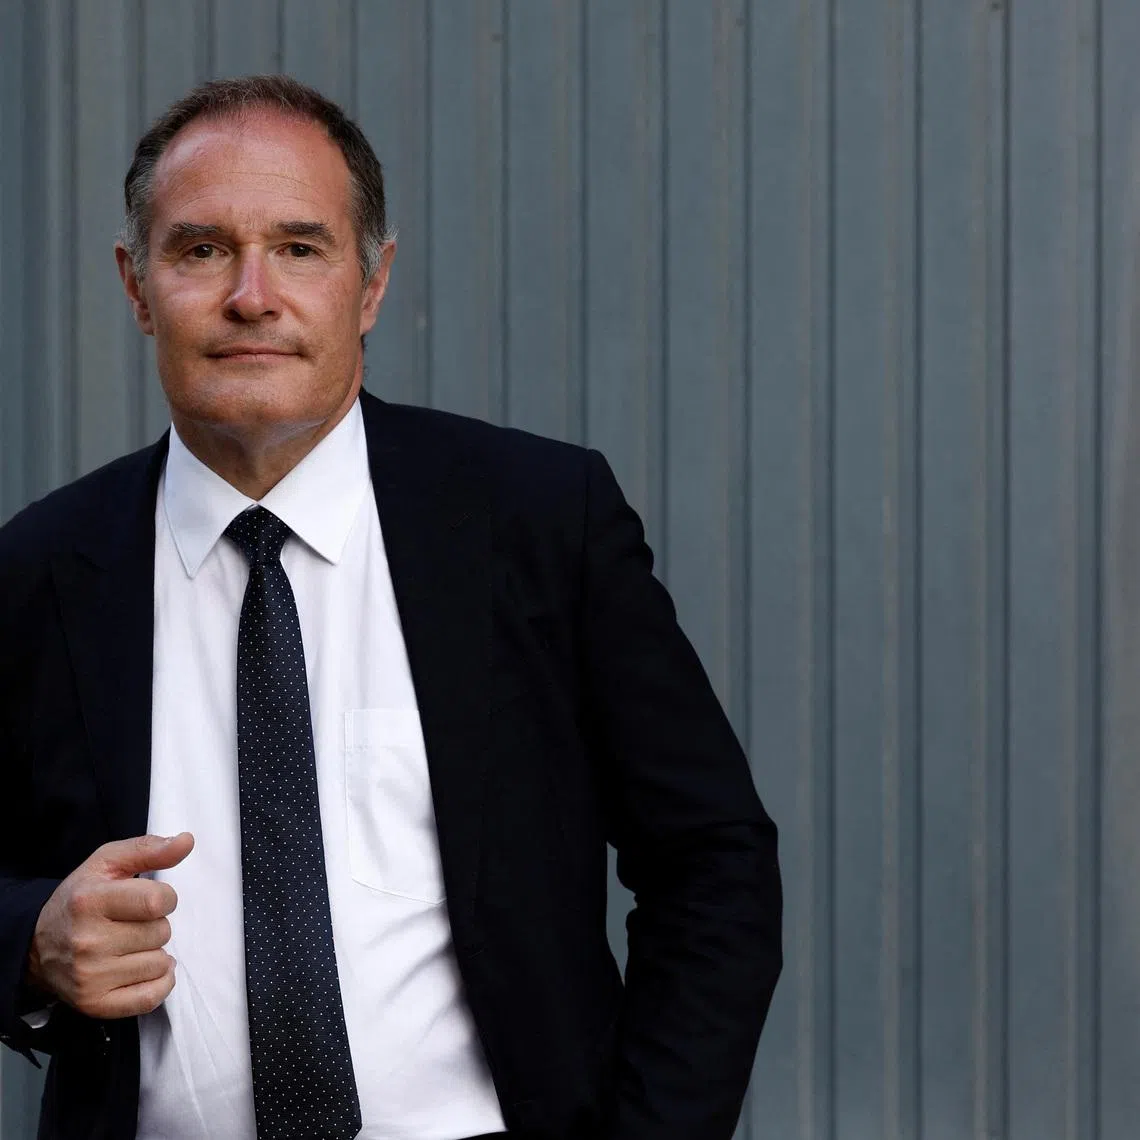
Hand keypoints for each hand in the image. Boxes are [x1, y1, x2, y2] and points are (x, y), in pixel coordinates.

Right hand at [26, 832, 194, 1018]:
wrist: (38, 944)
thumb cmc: (81, 899)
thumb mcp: (107, 864)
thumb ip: (149, 849)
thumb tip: (187, 841)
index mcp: (90, 901)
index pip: (158, 901)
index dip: (165, 898)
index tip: (151, 899)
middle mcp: (87, 941)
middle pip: (161, 932)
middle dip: (155, 925)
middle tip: (131, 924)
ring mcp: (90, 977)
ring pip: (160, 963)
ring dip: (154, 953)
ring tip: (128, 946)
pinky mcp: (95, 1004)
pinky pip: (151, 997)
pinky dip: (158, 983)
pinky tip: (142, 969)